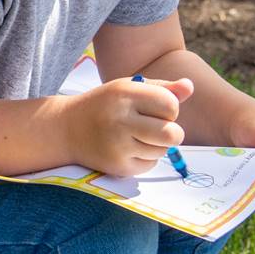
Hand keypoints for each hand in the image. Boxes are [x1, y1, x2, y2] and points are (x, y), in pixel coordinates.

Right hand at [67, 77, 192, 176]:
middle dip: (172, 132)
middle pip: (172, 134)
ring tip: (138, 137)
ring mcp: (117, 145)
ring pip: (162, 151)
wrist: (65, 129)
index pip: (170, 105)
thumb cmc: (104, 105)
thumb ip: (161, 88)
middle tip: (158, 128)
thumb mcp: (128, 88)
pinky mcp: (117, 166)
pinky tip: (128, 149)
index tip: (156, 109)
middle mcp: (120, 119)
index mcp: (125, 94)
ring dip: (157, 145)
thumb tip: (190, 87)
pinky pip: (149, 165)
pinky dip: (145, 158)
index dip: (170, 108)